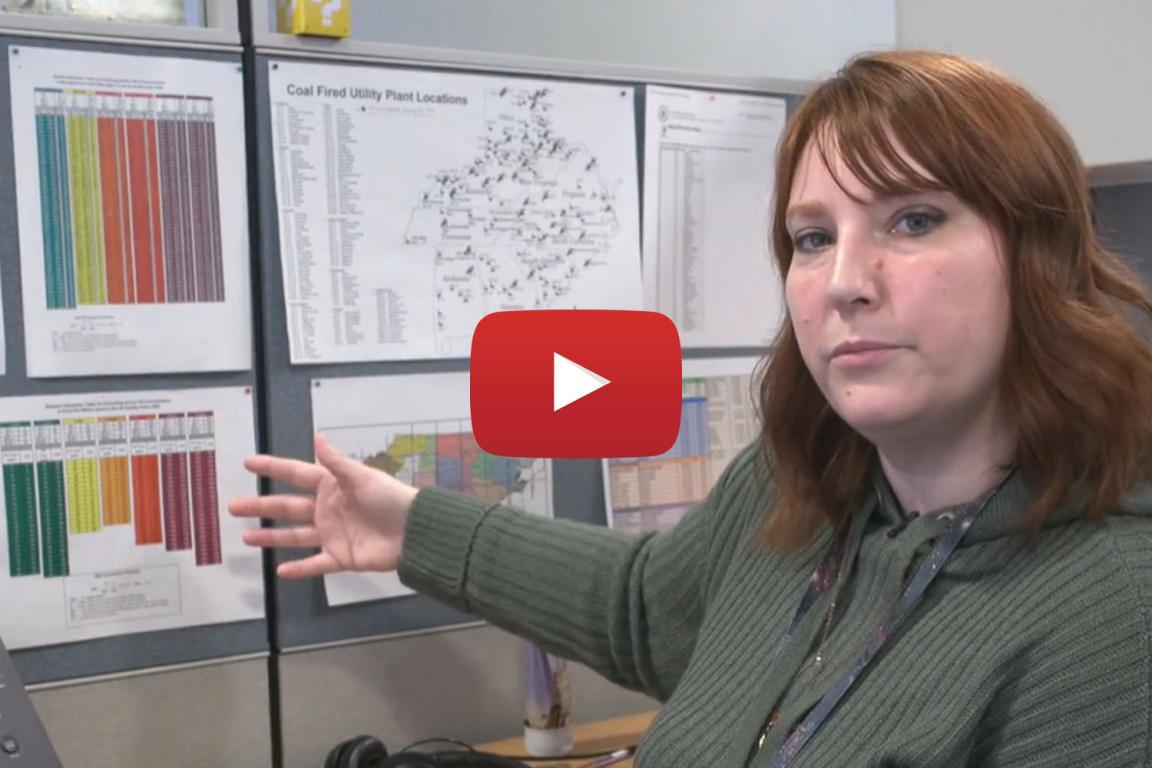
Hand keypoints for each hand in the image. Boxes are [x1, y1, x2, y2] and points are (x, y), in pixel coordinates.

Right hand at [229, 433, 418, 578]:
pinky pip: (316, 564)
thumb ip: (337, 462)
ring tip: (246, 537)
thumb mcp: (362, 477)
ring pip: (295, 535)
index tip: (248, 463)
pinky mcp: (341, 557)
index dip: (273, 467)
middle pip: (288, 507)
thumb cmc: (390, 499)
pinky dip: (299, 569)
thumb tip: (318, 437)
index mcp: (332, 486)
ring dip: (271, 536)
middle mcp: (327, 509)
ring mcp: (333, 534)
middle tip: (233, 506)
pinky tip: (280, 571)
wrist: (414, 532)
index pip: (296, 474)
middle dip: (261, 506)